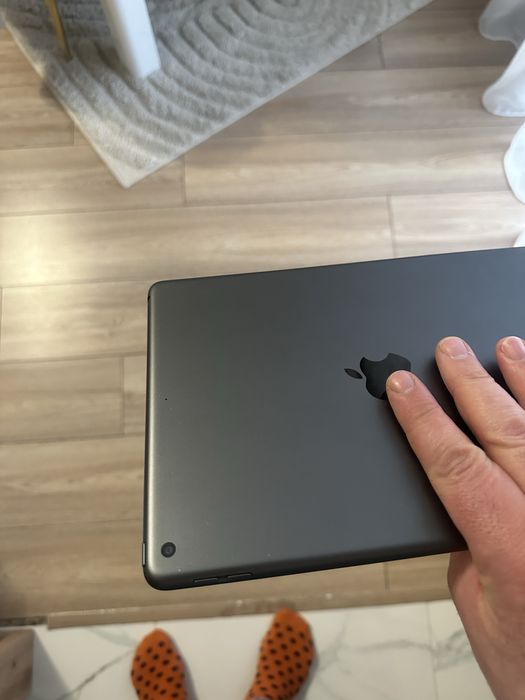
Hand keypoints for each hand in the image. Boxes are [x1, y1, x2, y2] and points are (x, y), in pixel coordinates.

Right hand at [386, 336, 524, 699]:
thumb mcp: (478, 615)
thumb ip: (470, 548)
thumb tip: (465, 503)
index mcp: (512, 544)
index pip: (455, 461)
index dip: (423, 417)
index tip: (403, 385)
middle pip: (506, 429)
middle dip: (470, 383)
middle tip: (449, 349)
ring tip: (505, 348)